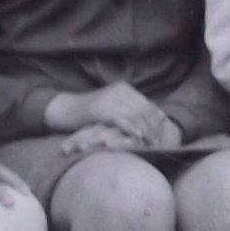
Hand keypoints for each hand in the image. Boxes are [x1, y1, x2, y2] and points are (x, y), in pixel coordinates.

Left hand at [61, 121, 144, 157]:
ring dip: (94, 141)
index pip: (89, 132)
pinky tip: (107, 146)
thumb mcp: (120, 147)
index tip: (63, 150)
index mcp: (109, 130)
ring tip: (81, 147)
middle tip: (65, 149)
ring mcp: (128, 133)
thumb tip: (88, 165)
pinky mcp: (140, 140)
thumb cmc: (139, 145)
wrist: (165, 136)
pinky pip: (127, 141)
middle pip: (94, 134)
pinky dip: (117, 143)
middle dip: (79, 141)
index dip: (75, 139)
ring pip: (108, 136)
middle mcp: (116, 130)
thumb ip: (108, 150)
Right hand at [64, 84, 179, 147]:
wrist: (67, 109)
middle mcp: (119, 91)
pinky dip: (131, 128)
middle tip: (159, 138)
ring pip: (134, 115)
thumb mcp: (110, 106)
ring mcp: (111, 99)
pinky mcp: (103, 109)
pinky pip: (122, 119)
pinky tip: (138, 136)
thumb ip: (125, 109)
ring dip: (145, 129)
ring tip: (152, 141)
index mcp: (123, 88)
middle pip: (142, 108)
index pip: (145, 102)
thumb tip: (145, 120)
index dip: (154, 116)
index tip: (163, 127)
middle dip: (152, 125)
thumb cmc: (88, 112)